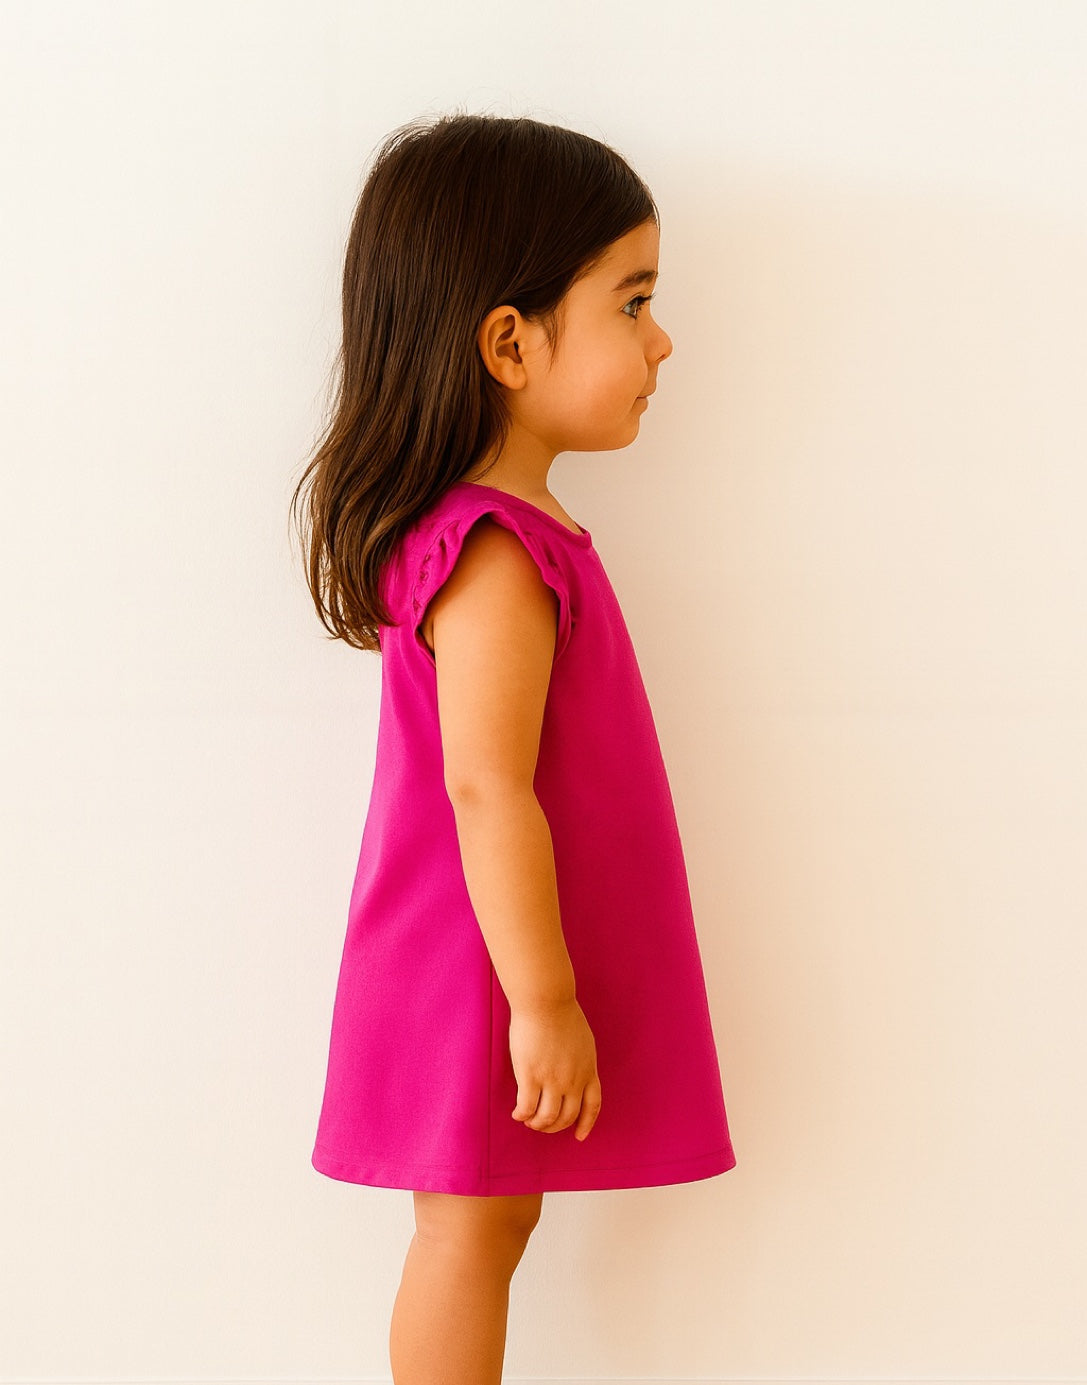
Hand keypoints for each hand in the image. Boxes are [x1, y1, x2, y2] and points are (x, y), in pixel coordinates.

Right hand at [509, 998, 601, 1140]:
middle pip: (567, 1116)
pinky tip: (516, 1114)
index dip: (586, 1124)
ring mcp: (552, 1080)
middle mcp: (573, 1079)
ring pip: (547, 1117)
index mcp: (588, 1069)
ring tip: (528, 1120)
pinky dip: (522, 1115)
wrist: (546, 1000)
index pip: (593, 1105)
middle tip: (542, 1125)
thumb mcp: (583, 1041)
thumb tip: (574, 1074)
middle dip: (554, 1126)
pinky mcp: (531, 1076)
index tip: (579, 1136)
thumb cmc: (561, 1013)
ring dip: (537, 1124)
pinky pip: (527, 1107)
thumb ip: (580, 1061)